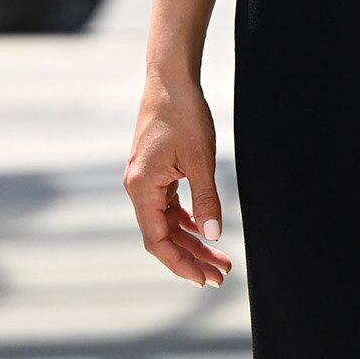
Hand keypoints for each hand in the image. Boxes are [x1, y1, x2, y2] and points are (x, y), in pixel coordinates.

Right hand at [124, 70, 234, 285]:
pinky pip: (168, 205)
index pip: (157, 240)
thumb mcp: (200, 159)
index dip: (181, 263)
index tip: (204, 279)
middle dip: (192, 257)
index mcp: (142, 187)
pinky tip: (203, 229)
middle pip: (163, 235)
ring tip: (219, 257)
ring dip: (192, 240)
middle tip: (221, 274)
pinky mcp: (154, 171)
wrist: (170, 79)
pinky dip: (186, 220)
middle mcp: (138, 187)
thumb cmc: (183, 113)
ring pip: (167, 222)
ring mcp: (145, 179)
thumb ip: (206, 200)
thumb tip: (213, 236)